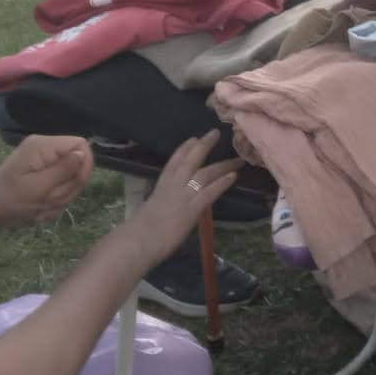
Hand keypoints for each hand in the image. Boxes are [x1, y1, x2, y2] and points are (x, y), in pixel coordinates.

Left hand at [0, 135, 93, 227]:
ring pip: (71, 180)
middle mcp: (46, 150)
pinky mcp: (43, 175)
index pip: (80, 144)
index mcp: (43, 146)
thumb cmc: (7, 199)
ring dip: (60, 198)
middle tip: (48, 200)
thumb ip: (63, 170)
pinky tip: (39, 208)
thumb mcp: (37, 188)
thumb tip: (83, 153)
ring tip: (41, 206)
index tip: (73, 185)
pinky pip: (61, 188)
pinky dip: (54, 202)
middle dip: (68, 187)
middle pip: (78, 165)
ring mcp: (45, 163)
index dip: (84, 165)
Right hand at [121, 133, 241, 266]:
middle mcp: (173, 185)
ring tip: (237, 157)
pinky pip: (211, 191)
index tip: (193, 139)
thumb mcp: (150, 210)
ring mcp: (184, 195)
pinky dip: (223, 182)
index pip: (173, 162)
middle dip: (203, 145)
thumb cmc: (138, 232)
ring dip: (222, 164)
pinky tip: (234, 176)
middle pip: (190, 160)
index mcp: (161, 186)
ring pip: (205, 173)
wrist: (139, 240)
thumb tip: (165, 206)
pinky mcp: (193, 208)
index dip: (184, 149)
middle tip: (215, 133)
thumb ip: (160, 204)